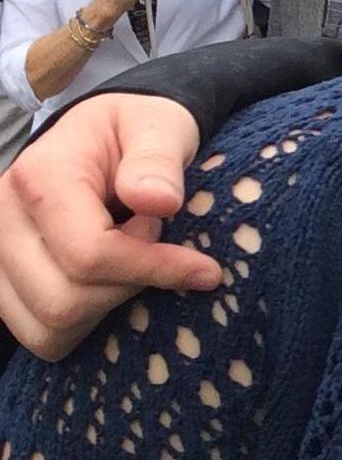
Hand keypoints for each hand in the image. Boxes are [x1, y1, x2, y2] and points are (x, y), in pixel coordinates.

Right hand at [0, 95, 215, 358]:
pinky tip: (107, 282)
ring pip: (47, 328)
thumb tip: (158, 200)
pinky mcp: (1, 281)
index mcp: (39, 178)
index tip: (204, 268)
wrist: (101, 133)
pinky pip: (39, 333)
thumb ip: (159, 158)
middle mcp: (0, 219)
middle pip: (64, 301)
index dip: (153, 269)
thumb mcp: (161, 126)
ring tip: (129, 260)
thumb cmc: (138, 129)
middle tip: (153, 245)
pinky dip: (82, 322)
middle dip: (128, 286)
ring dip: (104, 309)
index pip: (90, 254)